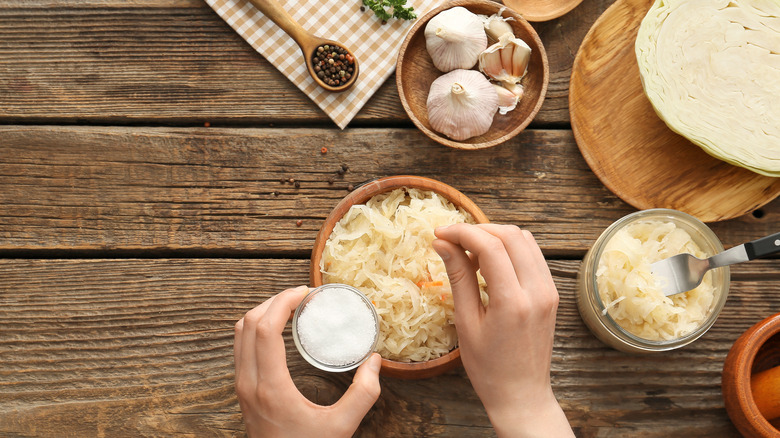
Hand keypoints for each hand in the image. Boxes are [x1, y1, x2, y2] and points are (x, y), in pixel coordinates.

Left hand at [234, 285, 381, 437]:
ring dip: (262, 312)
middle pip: (247, 323)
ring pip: (239, 334)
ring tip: (291, 307)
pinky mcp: (243, 391)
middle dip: (274, 301)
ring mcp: (242, 387)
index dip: (284, 302)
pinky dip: (257, 329)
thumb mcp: (342, 427)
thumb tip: (374, 361)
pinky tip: (280, 330)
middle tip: (302, 296)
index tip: (306, 293)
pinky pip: (241, 347)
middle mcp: (249, 383)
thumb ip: (363, 394)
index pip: (265, 329)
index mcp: (270, 387)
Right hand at [433, 224, 572, 437]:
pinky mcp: (552, 293)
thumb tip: (442, 243)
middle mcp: (538, 291)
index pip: (490, 246)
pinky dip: (509, 250)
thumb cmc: (488, 368)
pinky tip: (489, 264)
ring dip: (495, 237)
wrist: (522, 395)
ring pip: (525, 240)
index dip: (462, 232)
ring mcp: (549, 290)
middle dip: (478, 230)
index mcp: (513, 302)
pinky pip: (532, 256)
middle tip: (451, 240)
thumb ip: (458, 277)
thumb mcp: (466, 322)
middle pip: (510, 235)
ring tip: (469, 253)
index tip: (439, 233)